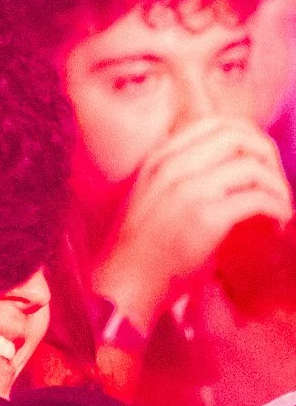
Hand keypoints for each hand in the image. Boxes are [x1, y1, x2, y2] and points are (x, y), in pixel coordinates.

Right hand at [98, 116, 292, 334]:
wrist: (125, 283)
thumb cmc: (141, 248)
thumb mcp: (151, 195)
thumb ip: (179, 174)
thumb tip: (227, 166)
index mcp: (160, 158)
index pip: (216, 123)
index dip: (248, 136)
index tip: (259, 161)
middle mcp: (173, 167)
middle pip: (239, 137)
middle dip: (268, 156)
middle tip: (275, 183)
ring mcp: (189, 190)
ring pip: (253, 166)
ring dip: (277, 186)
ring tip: (280, 206)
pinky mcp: (205, 218)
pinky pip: (257, 199)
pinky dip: (277, 208)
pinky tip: (277, 222)